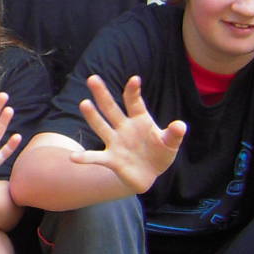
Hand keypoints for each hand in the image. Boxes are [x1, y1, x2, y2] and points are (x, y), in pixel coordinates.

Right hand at [69, 74, 185, 194]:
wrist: (148, 174)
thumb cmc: (159, 153)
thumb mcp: (170, 144)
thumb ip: (173, 135)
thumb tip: (180, 125)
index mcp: (140, 120)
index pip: (134, 103)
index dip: (134, 91)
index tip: (135, 79)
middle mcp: (123, 128)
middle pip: (111, 109)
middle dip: (103, 94)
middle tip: (93, 78)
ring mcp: (115, 142)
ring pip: (101, 126)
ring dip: (93, 116)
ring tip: (84, 104)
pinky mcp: (111, 159)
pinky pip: (96, 157)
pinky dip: (85, 158)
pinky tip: (73, 158)